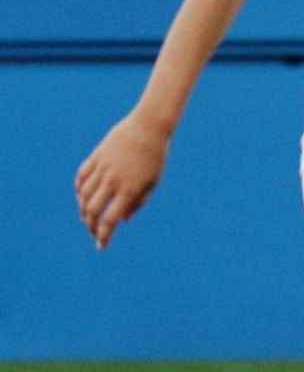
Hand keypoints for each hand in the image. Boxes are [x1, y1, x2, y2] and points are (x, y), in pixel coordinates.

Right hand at [74, 113, 169, 249]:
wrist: (148, 127)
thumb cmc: (155, 157)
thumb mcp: (152, 182)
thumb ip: (138, 203)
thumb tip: (121, 220)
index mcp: (129, 190)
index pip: (109, 221)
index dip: (103, 236)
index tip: (101, 246)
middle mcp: (112, 181)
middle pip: (91, 211)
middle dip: (90, 226)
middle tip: (94, 232)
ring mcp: (102, 169)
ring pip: (83, 195)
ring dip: (83, 209)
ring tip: (88, 216)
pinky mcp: (95, 157)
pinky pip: (81, 177)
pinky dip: (79, 189)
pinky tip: (82, 196)